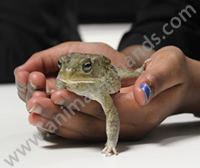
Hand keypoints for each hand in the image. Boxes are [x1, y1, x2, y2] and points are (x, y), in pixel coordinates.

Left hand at [24, 45, 199, 140]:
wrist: (177, 84)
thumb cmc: (173, 72)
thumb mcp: (170, 67)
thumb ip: (156, 79)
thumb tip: (141, 92)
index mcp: (144, 110)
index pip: (108, 108)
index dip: (82, 101)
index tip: (59, 92)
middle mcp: (131, 124)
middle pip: (92, 122)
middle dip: (63, 113)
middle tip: (37, 103)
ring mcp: (122, 127)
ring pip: (86, 129)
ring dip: (59, 121)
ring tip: (36, 111)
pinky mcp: (115, 124)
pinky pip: (88, 128)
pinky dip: (67, 124)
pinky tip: (50, 117)